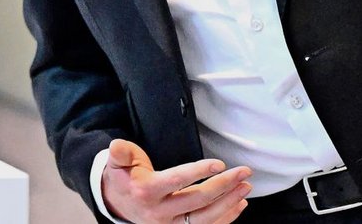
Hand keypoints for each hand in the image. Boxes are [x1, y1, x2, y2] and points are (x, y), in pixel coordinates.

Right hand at [100, 139, 251, 223]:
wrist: (118, 205)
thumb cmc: (124, 179)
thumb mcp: (117, 163)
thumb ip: (120, 153)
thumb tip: (117, 145)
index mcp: (147, 191)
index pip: (178, 181)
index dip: (199, 172)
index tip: (218, 164)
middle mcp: (160, 212)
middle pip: (199, 200)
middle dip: (224, 185)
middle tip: (243, 172)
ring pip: (207, 217)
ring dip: (230, 202)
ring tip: (245, 186)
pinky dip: (227, 217)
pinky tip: (239, 204)